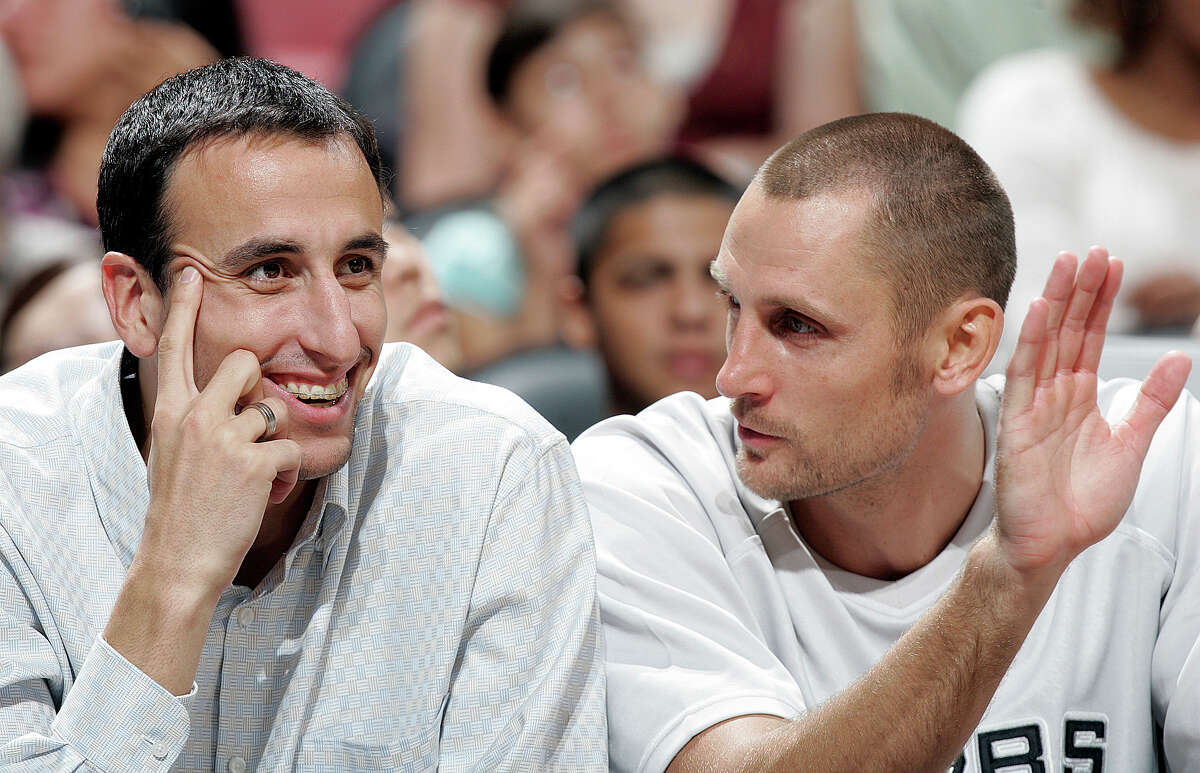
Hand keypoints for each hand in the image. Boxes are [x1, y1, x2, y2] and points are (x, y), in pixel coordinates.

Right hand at [137, 266, 300, 596]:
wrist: (177, 561)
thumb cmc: (180, 509)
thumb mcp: (172, 453)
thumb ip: (195, 419)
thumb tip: (235, 400)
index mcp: (169, 411)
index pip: (175, 347)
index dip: (185, 307)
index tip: (190, 271)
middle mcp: (194, 415)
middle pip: (244, 362)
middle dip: (259, 386)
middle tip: (251, 427)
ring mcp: (224, 437)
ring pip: (275, 408)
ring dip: (275, 441)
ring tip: (253, 474)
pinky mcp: (254, 461)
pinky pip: (293, 450)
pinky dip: (287, 474)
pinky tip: (265, 494)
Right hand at [994, 247, 1190, 584]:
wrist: (1051, 544)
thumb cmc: (1082, 502)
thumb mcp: (1131, 445)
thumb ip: (1153, 402)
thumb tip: (1181, 357)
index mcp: (1080, 398)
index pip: (1092, 338)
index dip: (1103, 301)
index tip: (1113, 264)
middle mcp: (1055, 394)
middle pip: (1070, 331)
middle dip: (1083, 290)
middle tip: (1093, 250)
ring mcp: (1034, 406)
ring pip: (1047, 343)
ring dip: (1058, 302)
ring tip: (1069, 263)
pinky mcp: (1017, 423)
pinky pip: (1025, 375)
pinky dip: (1032, 342)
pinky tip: (1042, 311)